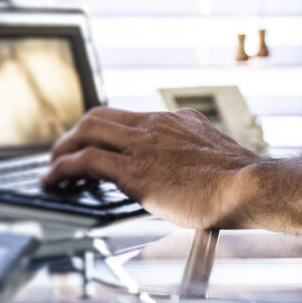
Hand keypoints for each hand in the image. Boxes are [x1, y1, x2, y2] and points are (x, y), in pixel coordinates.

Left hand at [46, 107, 259, 228]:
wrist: (249, 186)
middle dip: (76, 134)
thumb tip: (187, 168)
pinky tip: (53, 180)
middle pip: (100, 116)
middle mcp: (156, 124)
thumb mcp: (215, 154)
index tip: (96, 142)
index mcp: (177, 120)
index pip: (128, 117)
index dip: (105, 130)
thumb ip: (194, 154)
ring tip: (52, 167)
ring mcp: (143, 144)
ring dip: (63, 149)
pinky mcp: (133, 170)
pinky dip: (62, 168)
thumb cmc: (240, 181)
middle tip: (63, 152)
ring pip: (87, 131)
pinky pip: (84, 160)